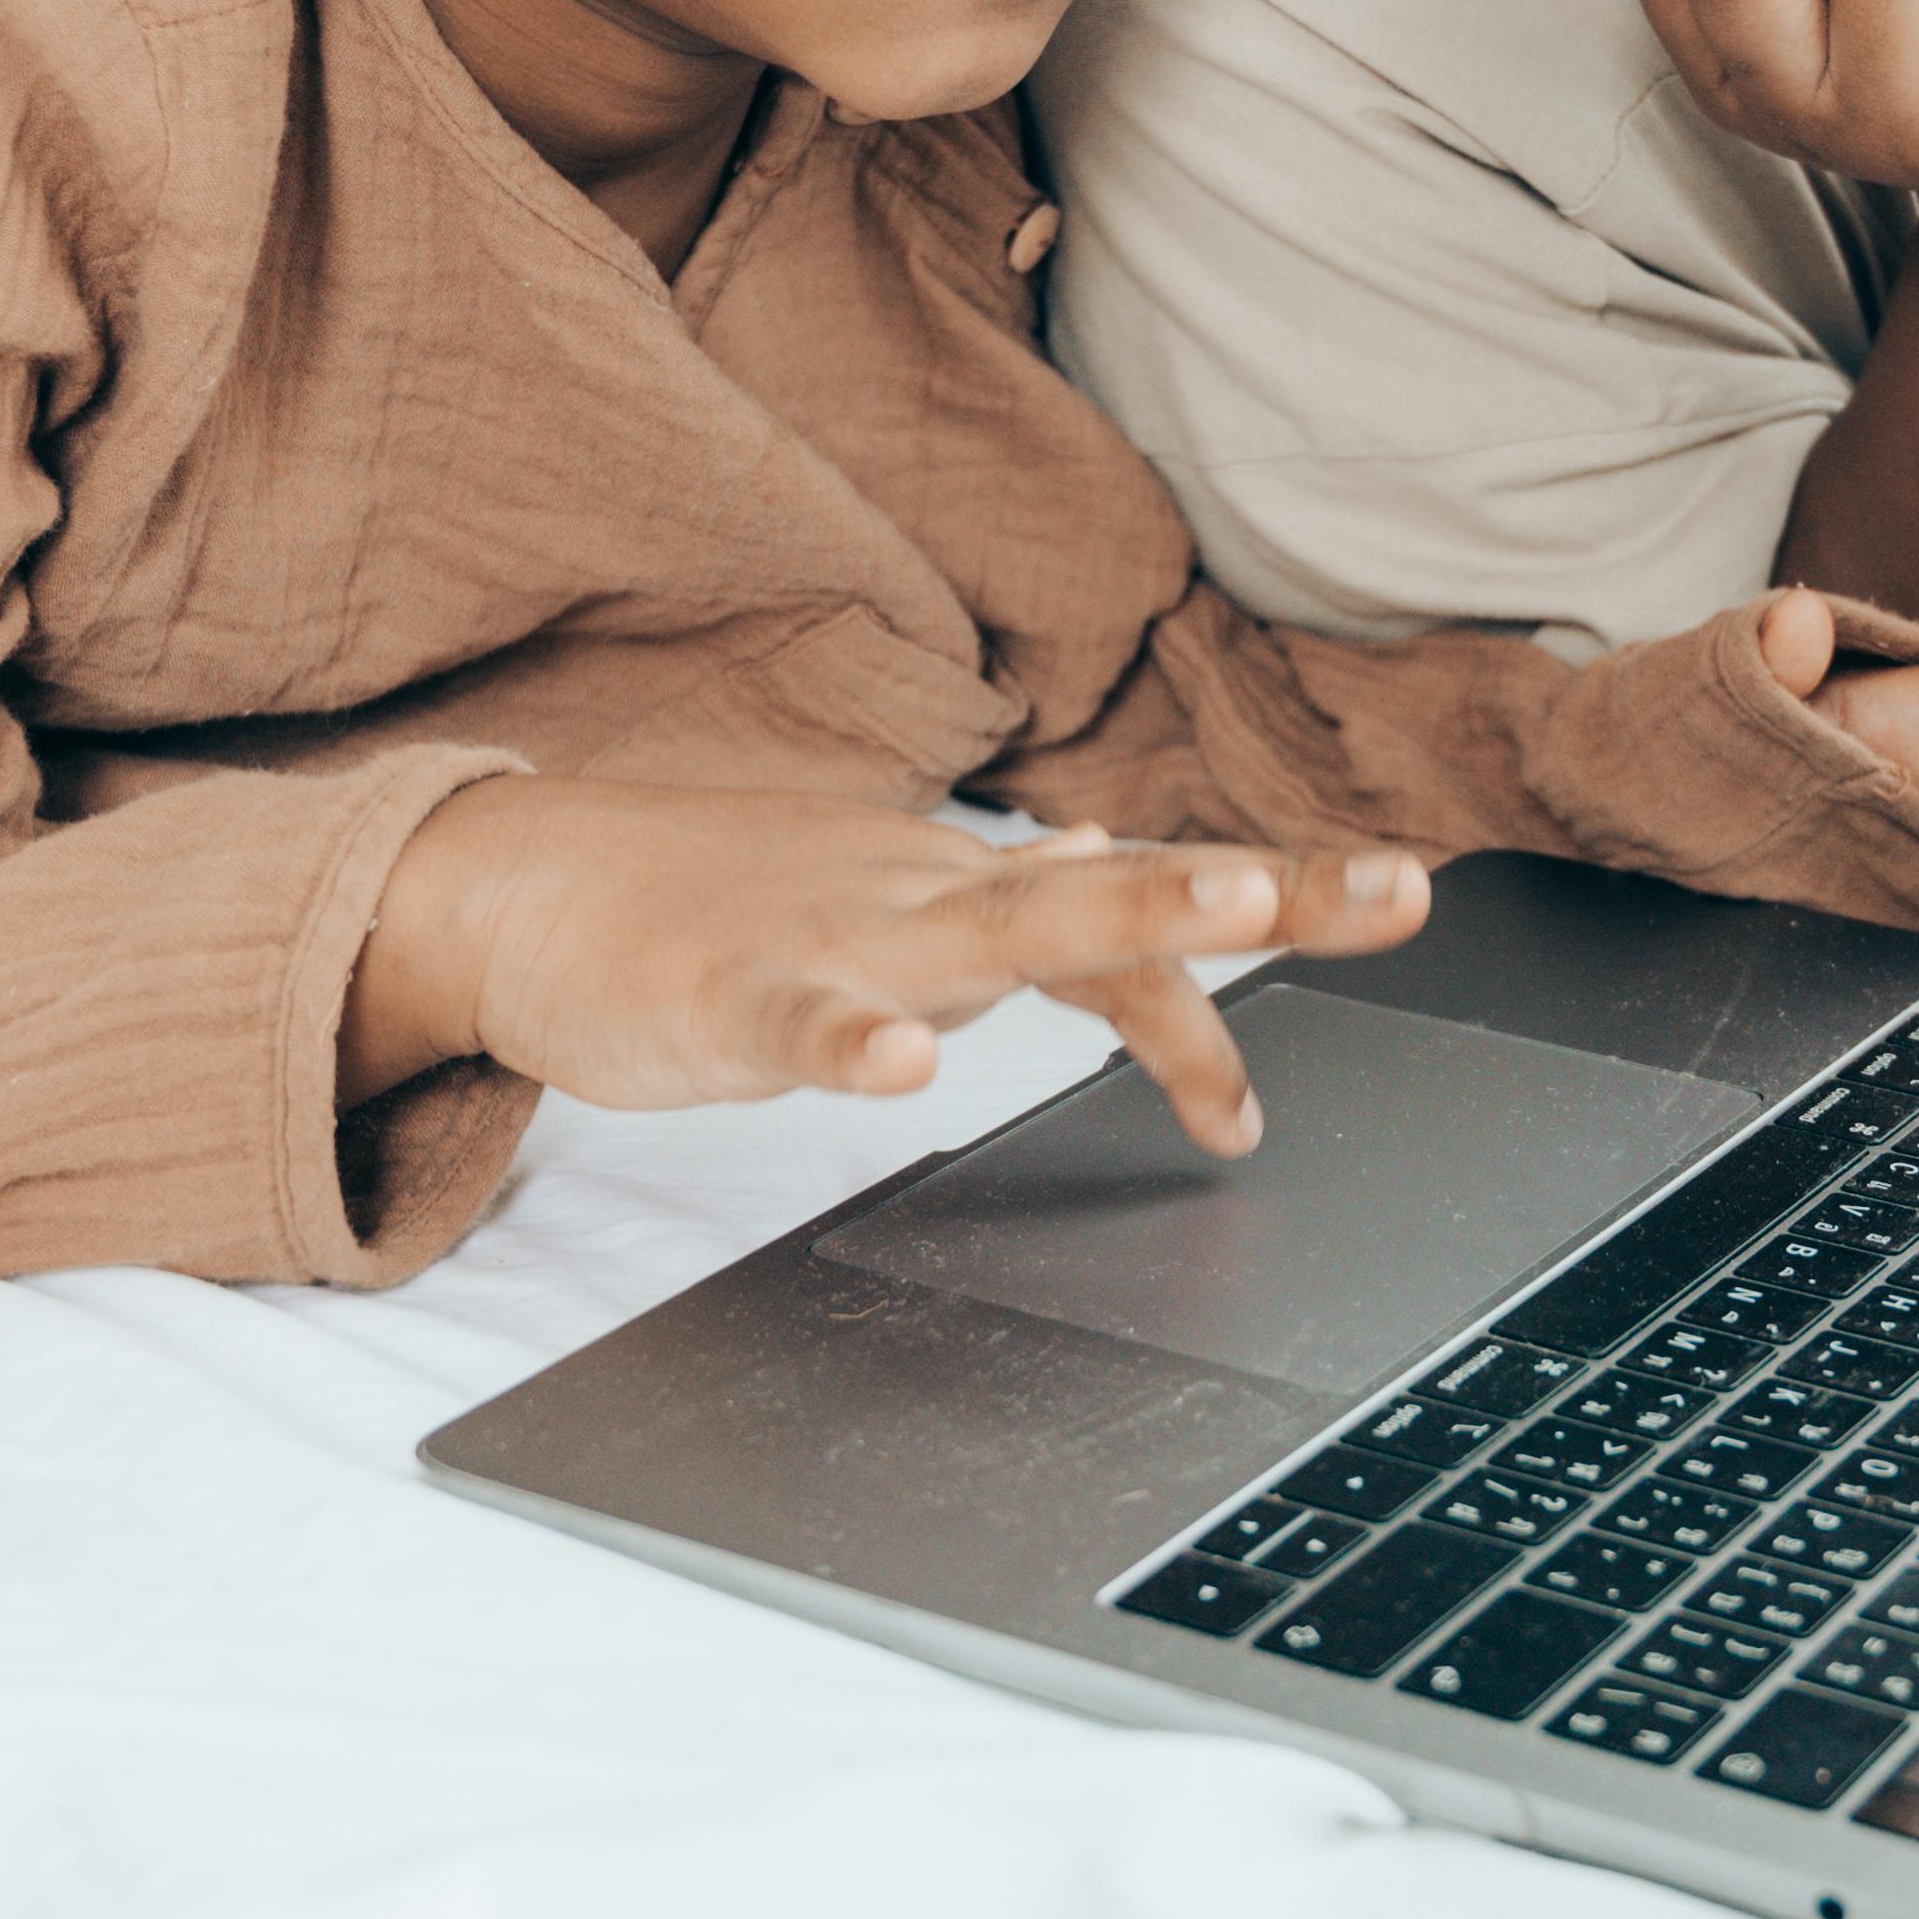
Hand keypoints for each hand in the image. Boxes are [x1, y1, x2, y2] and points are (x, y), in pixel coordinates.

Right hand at [343, 780, 1431, 1149]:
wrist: (522, 884)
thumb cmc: (716, 899)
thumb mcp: (893, 888)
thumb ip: (1020, 889)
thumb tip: (1133, 845)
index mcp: (966, 881)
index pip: (1144, 902)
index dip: (1271, 922)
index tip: (1397, 923)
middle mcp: (927, 890)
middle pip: (1116, 890)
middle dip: (1258, 895)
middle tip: (1393, 891)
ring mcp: (832, 935)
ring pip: (992, 926)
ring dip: (1120, 922)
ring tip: (1226, 919)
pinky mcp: (727, 993)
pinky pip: (803, 1020)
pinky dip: (856, 1045)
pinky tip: (904, 1073)